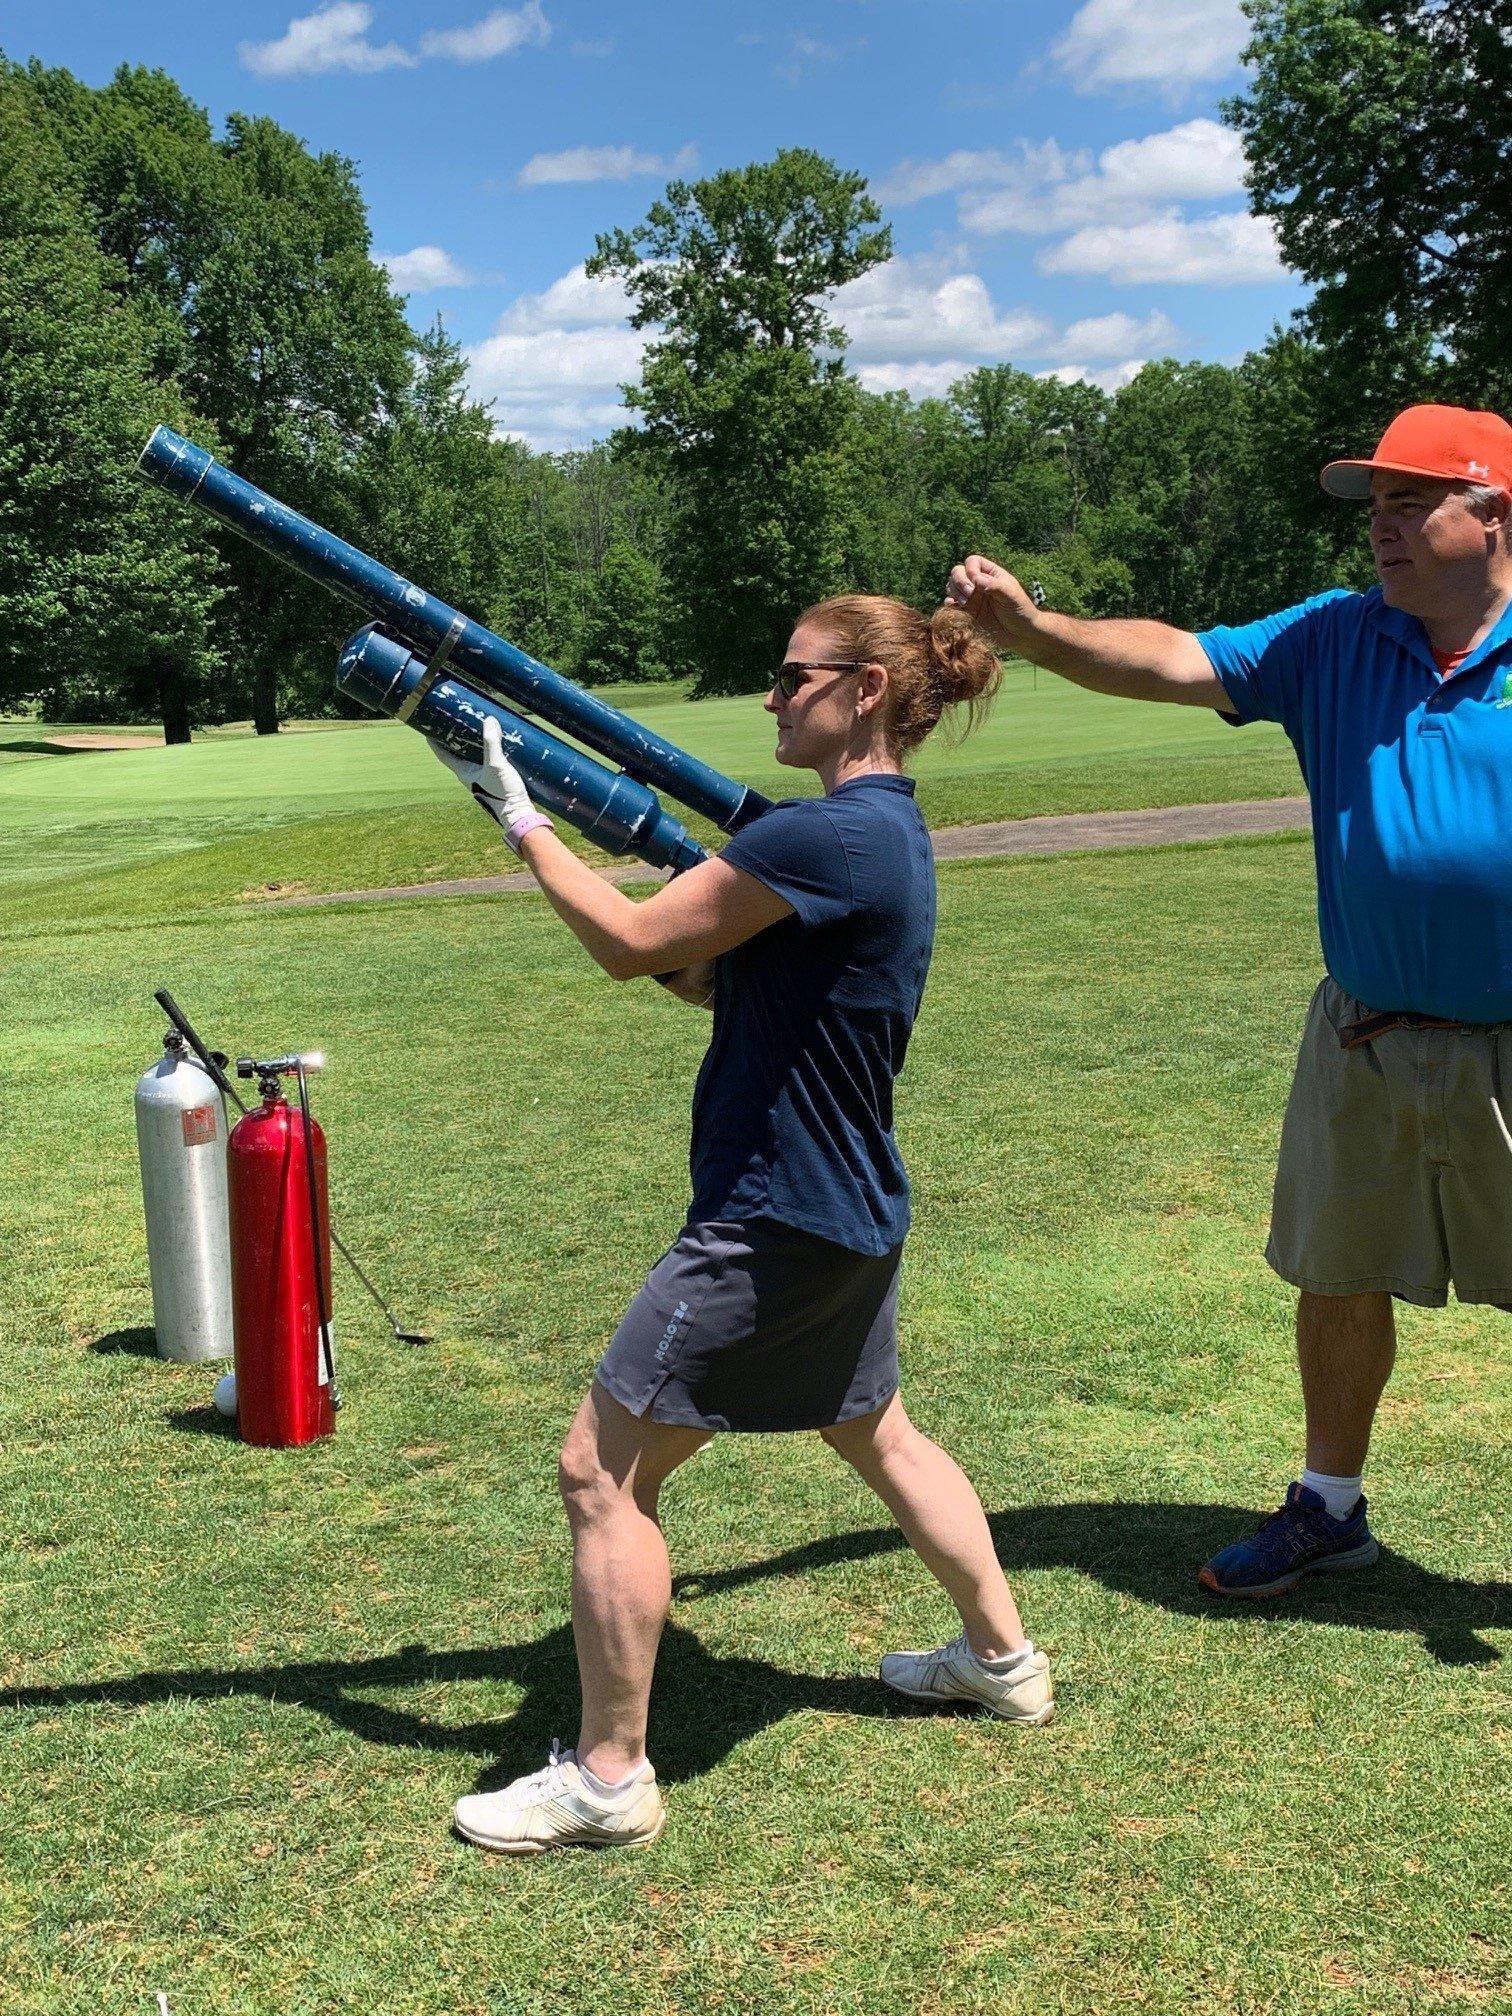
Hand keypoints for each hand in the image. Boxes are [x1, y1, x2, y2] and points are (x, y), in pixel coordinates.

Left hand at [431, 716, 546, 848]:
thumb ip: (492, 743)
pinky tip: (494, 744)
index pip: (443, 755)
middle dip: (454, 739)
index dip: (435, 741)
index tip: (428, 728)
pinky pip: (486, 761)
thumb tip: (488, 720)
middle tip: (454, 722)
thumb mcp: (496, 765)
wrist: (518, 814)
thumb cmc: (503, 793)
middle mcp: (470, 776)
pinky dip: (485, 750)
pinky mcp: (495, 779)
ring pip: (472, 757)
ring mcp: (482, 778)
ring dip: (471, 744)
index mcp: (464, 773)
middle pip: (457, 754)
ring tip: (473, 728)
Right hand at [944, 554, 1041, 649]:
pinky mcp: (967, 612)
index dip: (970, 569)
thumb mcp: (1011, 595)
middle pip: (958, 571)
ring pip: (952, 586)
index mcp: (991, 574)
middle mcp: (978, 583)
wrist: (1020, 634)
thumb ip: (994, 585)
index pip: (973, 562)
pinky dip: (948, 602)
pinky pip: (951, 603)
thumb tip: (975, 579)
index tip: (976, 582)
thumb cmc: (1020, 611)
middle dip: (959, 581)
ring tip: (964, 603)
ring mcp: (971, 597)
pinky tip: (953, 605)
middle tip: (969, 594)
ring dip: (953, 591)